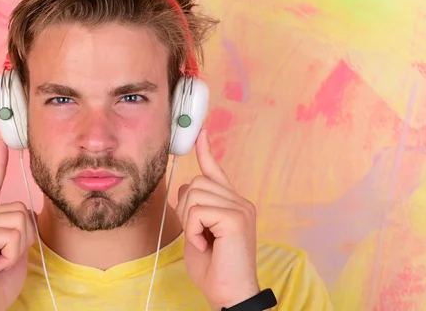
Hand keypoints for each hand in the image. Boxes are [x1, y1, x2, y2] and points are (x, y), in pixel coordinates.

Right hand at [0, 140, 34, 310]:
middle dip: (25, 237)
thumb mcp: (15, 252)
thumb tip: (30, 214)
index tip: (3, 143)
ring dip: (19, 247)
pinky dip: (12, 254)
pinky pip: (13, 234)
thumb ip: (20, 230)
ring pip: (21, 220)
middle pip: (22, 208)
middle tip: (4, 258)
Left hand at [176, 128, 258, 309]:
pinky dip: (193, 229)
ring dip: (190, 220)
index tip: (200, 133)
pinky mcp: (235, 217)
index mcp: (232, 204)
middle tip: (198, 235)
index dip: (206, 152)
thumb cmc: (214, 268)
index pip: (216, 171)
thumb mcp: (197, 232)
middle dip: (187, 208)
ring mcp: (240, 208)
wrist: (230, 294)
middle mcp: (240, 202)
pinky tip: (205, 244)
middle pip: (197, 182)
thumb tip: (185, 188)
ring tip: (203, 241)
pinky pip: (198, 209)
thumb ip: (195, 209)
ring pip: (195, 193)